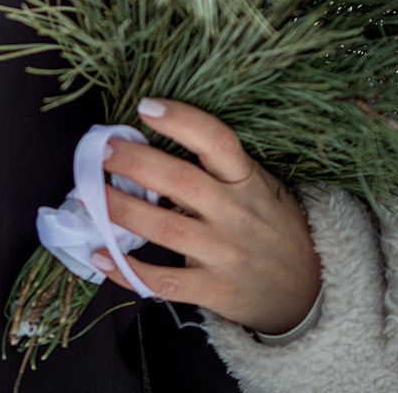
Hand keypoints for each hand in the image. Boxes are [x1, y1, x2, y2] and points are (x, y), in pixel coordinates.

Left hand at [92, 98, 321, 337]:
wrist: (308, 291)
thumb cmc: (275, 227)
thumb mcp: (262, 188)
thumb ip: (220, 172)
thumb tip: (153, 145)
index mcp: (249, 180)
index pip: (217, 141)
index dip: (181, 120)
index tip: (145, 106)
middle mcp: (235, 214)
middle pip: (180, 181)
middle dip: (135, 162)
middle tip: (100, 149)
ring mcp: (223, 254)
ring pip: (163, 229)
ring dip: (120, 210)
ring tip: (88, 194)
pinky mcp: (213, 289)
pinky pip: (163, 282)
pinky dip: (127, 270)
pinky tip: (99, 255)